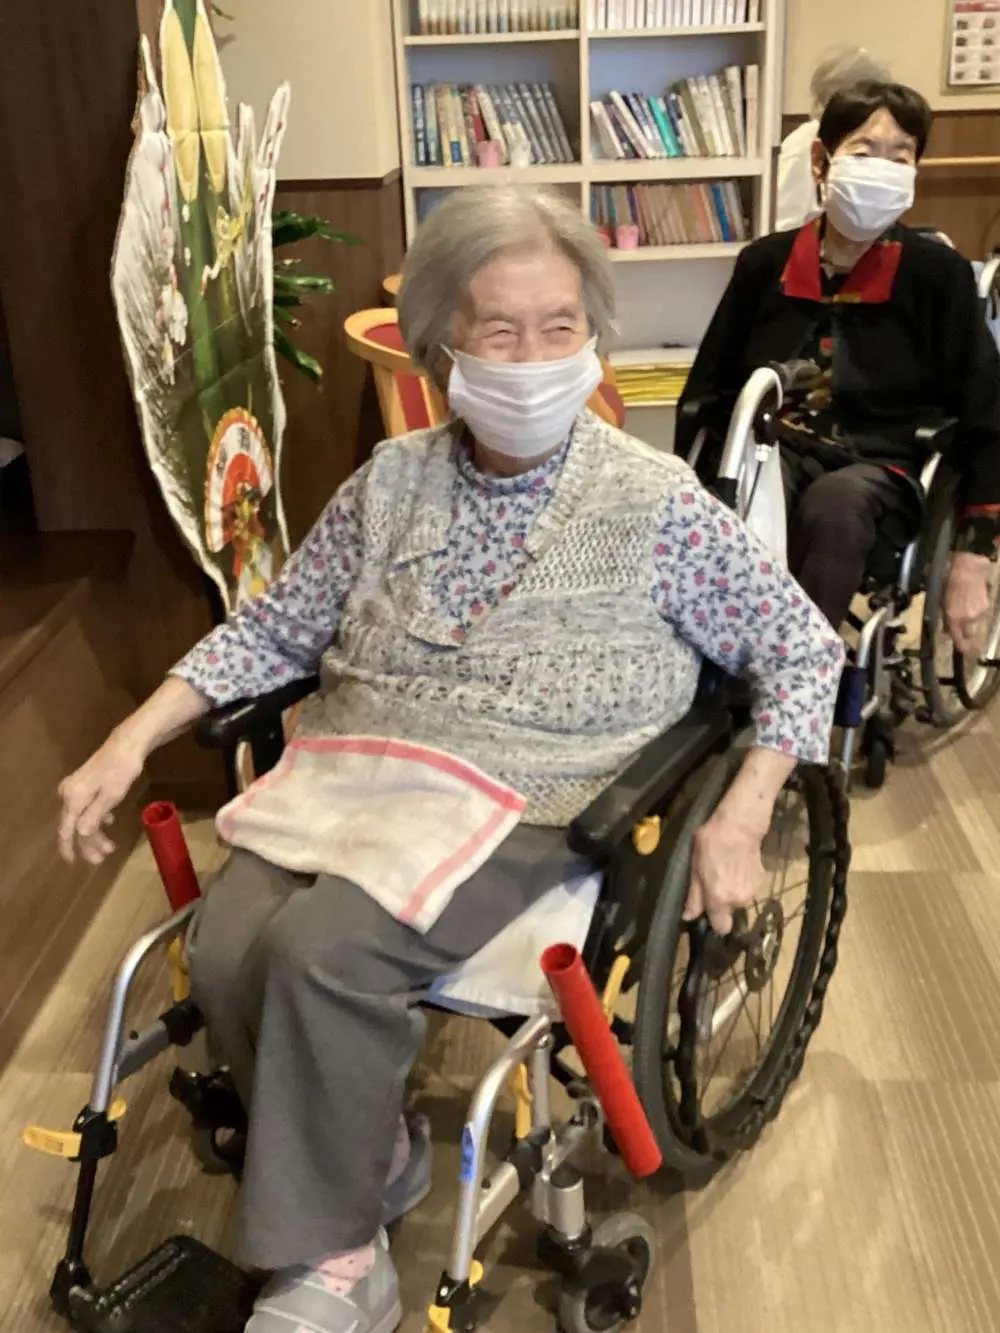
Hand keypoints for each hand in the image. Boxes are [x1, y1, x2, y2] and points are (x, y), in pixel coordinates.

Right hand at [58, 731, 145, 865]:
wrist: (126, 744)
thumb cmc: (121, 770)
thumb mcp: (111, 795)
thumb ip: (94, 815)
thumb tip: (80, 834)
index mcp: (73, 797)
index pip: (66, 829)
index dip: (68, 847)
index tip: (72, 862)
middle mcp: (69, 793)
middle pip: (74, 825)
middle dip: (87, 843)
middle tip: (101, 858)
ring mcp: (75, 788)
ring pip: (81, 817)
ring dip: (94, 832)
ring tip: (109, 846)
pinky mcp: (84, 785)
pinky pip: (86, 807)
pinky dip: (96, 818)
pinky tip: (108, 820)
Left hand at [683, 811, 765, 935]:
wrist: (740, 827)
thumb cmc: (712, 843)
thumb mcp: (695, 867)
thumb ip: (694, 896)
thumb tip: (688, 916)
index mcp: (720, 899)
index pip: (721, 928)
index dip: (714, 921)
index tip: (708, 910)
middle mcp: (738, 900)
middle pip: (729, 912)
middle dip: (722, 902)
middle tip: (714, 882)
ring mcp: (752, 891)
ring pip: (739, 900)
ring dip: (732, 891)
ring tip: (726, 871)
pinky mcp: (761, 881)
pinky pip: (748, 889)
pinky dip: (743, 882)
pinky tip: (738, 866)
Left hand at [945, 552, 992, 653]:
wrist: (968, 567)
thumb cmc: (950, 580)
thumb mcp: (941, 600)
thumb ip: (945, 617)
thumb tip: (946, 628)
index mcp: (954, 617)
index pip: (958, 638)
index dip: (961, 646)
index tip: (963, 650)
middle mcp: (967, 618)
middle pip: (968, 634)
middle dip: (965, 634)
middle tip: (961, 629)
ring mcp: (979, 612)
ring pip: (974, 623)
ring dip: (969, 620)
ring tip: (964, 607)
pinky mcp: (986, 606)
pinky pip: (979, 614)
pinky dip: (975, 612)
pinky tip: (970, 601)